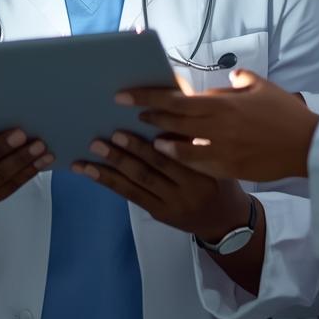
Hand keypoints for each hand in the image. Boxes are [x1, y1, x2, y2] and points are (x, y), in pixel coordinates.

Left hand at [72, 130, 248, 242]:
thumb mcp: (215, 156)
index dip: (154, 137)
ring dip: (110, 168)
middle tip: (106, 136)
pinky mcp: (160, 214)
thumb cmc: (220, 178)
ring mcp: (171, 205)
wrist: (227, 221)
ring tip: (91, 153)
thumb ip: (193, 134)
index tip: (136, 117)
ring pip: (137, 184)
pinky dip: (111, 183)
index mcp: (203, 172)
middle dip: (127, 151)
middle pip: (152, 168)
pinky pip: (132, 196)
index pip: (174, 151)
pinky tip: (93, 172)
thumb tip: (172, 97)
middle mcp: (187, 190)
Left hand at [119, 70, 318, 181]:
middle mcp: (217, 127)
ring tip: (147, 138)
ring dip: (161, 141)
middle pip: (173, 121)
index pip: (177, 99)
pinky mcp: (229, 169)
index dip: (149, 97)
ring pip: (181, 147)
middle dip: (148, 116)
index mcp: (223, 104)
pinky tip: (171, 156)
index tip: (127, 95)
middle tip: (129, 113)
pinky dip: (182, 159)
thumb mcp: (262, 87)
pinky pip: (198, 165)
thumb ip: (240, 81)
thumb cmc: (285, 113)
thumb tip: (229, 78)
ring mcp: (222, 151)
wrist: (307, 145)